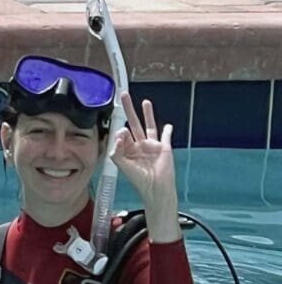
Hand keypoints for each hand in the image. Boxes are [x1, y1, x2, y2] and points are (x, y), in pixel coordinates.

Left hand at [110, 93, 181, 241]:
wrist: (156, 188)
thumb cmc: (138, 180)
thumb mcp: (123, 166)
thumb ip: (117, 151)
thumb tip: (119, 134)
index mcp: (127, 149)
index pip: (122, 134)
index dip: (120, 132)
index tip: (122, 136)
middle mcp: (138, 145)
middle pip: (133, 123)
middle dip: (128, 109)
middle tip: (123, 95)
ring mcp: (151, 145)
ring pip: (148, 126)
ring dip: (147, 114)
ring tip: (144, 102)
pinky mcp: (164, 147)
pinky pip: (165, 136)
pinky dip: (167, 130)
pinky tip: (167, 125)